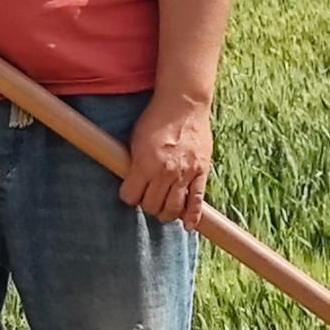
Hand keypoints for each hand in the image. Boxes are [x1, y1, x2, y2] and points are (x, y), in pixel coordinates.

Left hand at [119, 91, 214, 222]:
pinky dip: (193, 216)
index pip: (131, 196)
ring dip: (166, 213)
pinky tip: (189, 225)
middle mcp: (165, 171)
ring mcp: (185, 173)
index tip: (130, 193)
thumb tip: (131, 182)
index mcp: (145, 163)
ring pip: (173, 208)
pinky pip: (197, 201)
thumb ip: (135, 163)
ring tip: (164, 208)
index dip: (128, 196)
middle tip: (148, 198)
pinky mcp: (201, 172)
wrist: (184, 104)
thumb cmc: (156, 118)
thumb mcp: (136, 139)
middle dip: (147, 205)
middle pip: (152, 206)